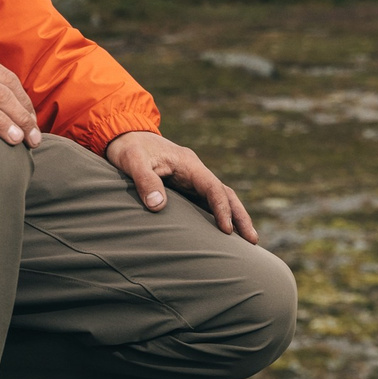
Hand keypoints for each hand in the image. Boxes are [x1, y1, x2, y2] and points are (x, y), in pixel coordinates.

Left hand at [104, 130, 257, 242]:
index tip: (226, 230)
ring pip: (220, 198)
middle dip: (240, 216)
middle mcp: (196, 172)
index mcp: (189, 164)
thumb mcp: (133, 162)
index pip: (213, 188)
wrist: (125, 136)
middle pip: (226, 194)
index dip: (222, 209)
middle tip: (252, 240)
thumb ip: (145, 182)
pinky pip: (207, 203)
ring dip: (234, 217)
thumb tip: (158, 206)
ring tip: (246, 241)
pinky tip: (223, 234)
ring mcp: (192, 180)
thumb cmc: (130, 149)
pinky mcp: (186, 188)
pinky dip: (218, 216)